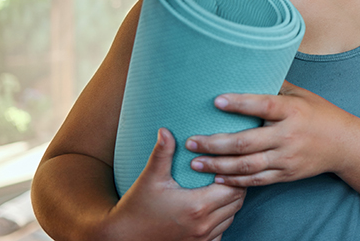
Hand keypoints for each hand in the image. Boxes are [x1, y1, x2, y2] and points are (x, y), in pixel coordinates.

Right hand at [105, 128, 245, 240]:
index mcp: (197, 206)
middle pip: (237, 202)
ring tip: (221, 186)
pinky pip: (222, 231)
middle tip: (227, 171)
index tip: (227, 163)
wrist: (123, 237)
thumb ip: (162, 153)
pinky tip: (212, 208)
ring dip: (230, 202)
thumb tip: (165, 130)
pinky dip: (222, 219)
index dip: (235, 174)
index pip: (233, 187)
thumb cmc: (136, 207)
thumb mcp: (150, 178)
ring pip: (232, 217)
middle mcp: (203, 225)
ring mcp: (202, 238)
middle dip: (236, 185)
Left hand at [186, 82, 353, 186]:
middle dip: (214, 143)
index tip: (216, 100)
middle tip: (190, 140)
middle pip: (246, 142)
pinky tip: (216, 177)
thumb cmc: (319, 113)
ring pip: (247, 165)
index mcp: (292, 111)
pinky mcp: (286, 174)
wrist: (344, 144)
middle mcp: (289, 135)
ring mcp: (287, 158)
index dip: (240, 104)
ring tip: (195, 162)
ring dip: (218, 165)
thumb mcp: (301, 95)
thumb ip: (274, 87)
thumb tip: (244, 69)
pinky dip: (235, 181)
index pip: (264, 106)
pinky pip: (257, 180)